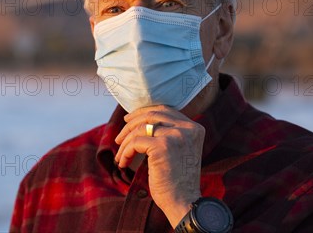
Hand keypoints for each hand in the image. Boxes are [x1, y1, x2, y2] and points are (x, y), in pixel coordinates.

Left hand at [114, 105, 205, 226]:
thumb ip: (168, 134)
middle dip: (130, 123)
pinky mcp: (162, 146)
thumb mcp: (178, 150)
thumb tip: (140, 121)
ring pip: (141, 128)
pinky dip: (125, 152)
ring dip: (126, 141)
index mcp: (193, 128)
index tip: (128, 120)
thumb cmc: (177, 180)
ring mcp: (175, 136)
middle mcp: (187, 128)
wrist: (184, 202)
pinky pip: (135, 143)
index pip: (164, 110)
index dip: (143, 113)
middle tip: (119, 137)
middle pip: (151, 115)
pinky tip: (123, 163)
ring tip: (120, 155)